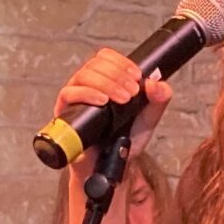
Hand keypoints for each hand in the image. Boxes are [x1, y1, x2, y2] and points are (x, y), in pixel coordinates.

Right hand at [52, 49, 172, 159]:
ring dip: (106, 82)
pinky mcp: (64, 112)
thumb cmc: (125, 139)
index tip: (137, 76)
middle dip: (117, 74)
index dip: (121, 62)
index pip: (105, 57)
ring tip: (122, 98)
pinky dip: (86, 93)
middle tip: (133, 92)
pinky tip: (102, 101)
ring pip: (82, 75)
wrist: (112, 166)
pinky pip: (68, 93)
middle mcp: (87, 86)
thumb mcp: (148, 118)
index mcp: (105, 81)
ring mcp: (74, 98)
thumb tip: (156, 83)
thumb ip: (159, 99)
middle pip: (94, 63)